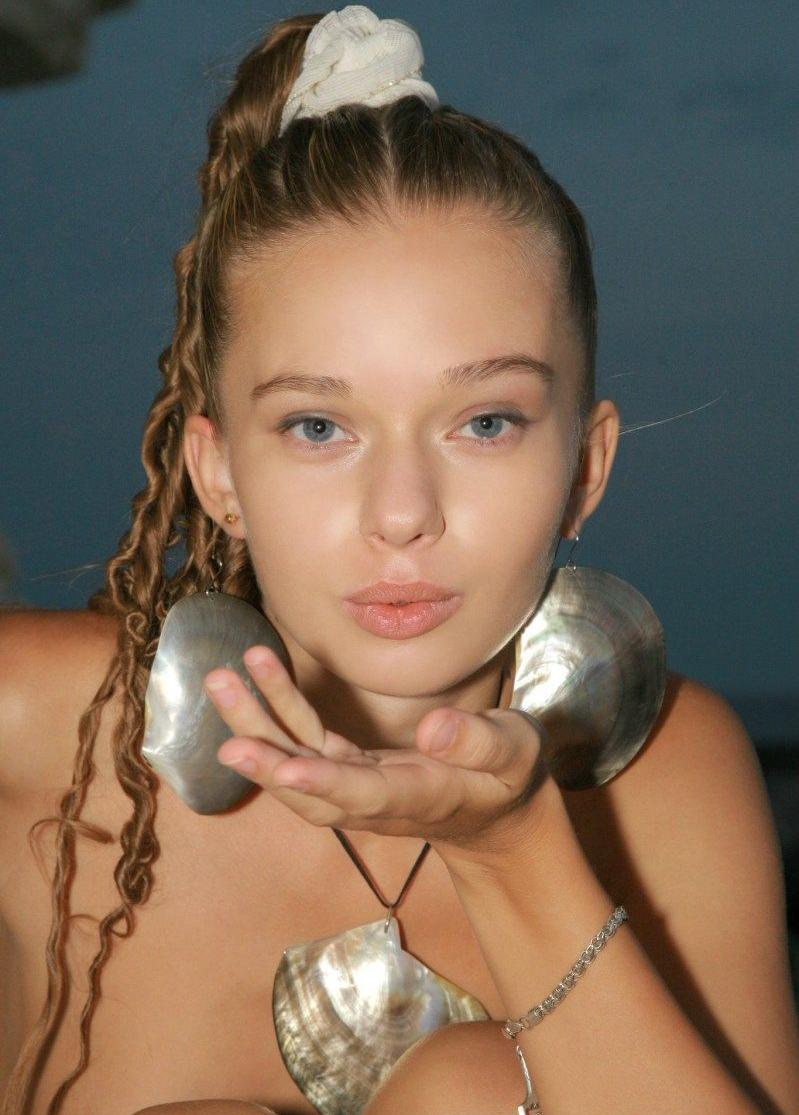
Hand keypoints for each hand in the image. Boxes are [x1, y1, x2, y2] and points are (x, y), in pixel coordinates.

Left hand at [203, 645, 558, 857]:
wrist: (495, 814)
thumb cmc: (509, 777)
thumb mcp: (515, 753)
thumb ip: (480, 741)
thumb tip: (434, 726)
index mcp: (419, 796)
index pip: (363, 794)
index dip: (322, 783)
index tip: (283, 769)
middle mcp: (376, 799)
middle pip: (309, 787)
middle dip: (267, 759)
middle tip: (225, 731)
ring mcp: (355, 785)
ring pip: (296, 761)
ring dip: (257, 726)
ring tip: (223, 680)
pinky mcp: (348, 766)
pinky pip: (305, 740)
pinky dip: (279, 708)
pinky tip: (257, 669)